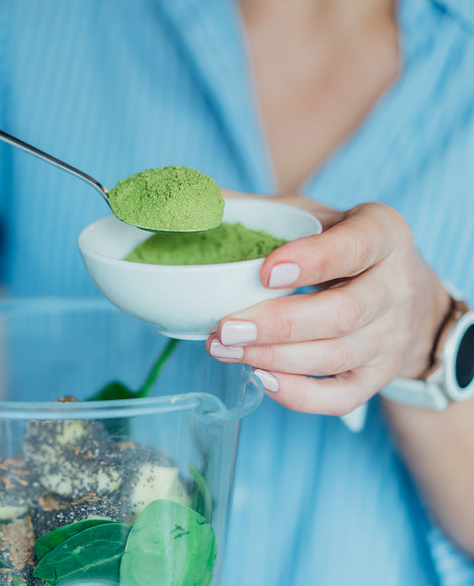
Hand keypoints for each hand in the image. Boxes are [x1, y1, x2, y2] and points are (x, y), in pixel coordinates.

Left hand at [207, 196, 450, 414]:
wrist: (402, 289)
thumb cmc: (339, 245)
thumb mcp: (311, 213)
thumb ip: (260, 209)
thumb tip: (197, 202)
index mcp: (383, 234)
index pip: (354, 248)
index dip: (312, 261)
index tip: (265, 272)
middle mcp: (396, 287)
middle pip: (343, 314)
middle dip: (278, 325)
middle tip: (226, 328)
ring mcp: (392, 337)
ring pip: (336, 357)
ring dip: (274, 358)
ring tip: (224, 349)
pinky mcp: (380, 376)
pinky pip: (342, 397)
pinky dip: (299, 395)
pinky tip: (260, 378)